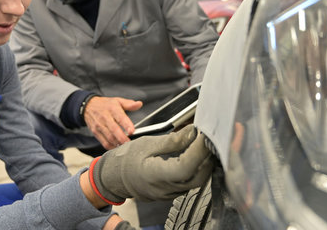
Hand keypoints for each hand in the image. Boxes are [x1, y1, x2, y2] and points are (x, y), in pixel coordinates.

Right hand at [83, 96, 141, 149]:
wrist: (88, 106)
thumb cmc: (104, 105)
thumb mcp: (117, 101)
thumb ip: (129, 104)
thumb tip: (139, 104)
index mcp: (112, 109)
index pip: (120, 117)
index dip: (126, 125)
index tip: (132, 131)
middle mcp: (105, 117)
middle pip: (114, 130)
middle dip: (122, 138)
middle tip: (129, 142)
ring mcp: (99, 126)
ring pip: (109, 138)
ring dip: (118, 143)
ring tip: (125, 146)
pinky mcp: (96, 132)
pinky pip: (104, 142)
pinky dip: (111, 147)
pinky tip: (117, 147)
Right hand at [89, 125, 213, 202]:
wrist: (114, 176)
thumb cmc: (126, 160)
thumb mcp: (147, 144)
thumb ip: (172, 140)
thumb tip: (192, 132)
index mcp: (156, 175)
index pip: (187, 166)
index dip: (199, 151)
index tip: (206, 136)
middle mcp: (166, 189)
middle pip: (198, 176)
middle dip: (208, 156)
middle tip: (212, 138)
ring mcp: (171, 194)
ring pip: (197, 180)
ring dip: (205, 163)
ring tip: (206, 144)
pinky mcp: (173, 193)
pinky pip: (191, 182)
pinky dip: (198, 168)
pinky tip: (198, 155)